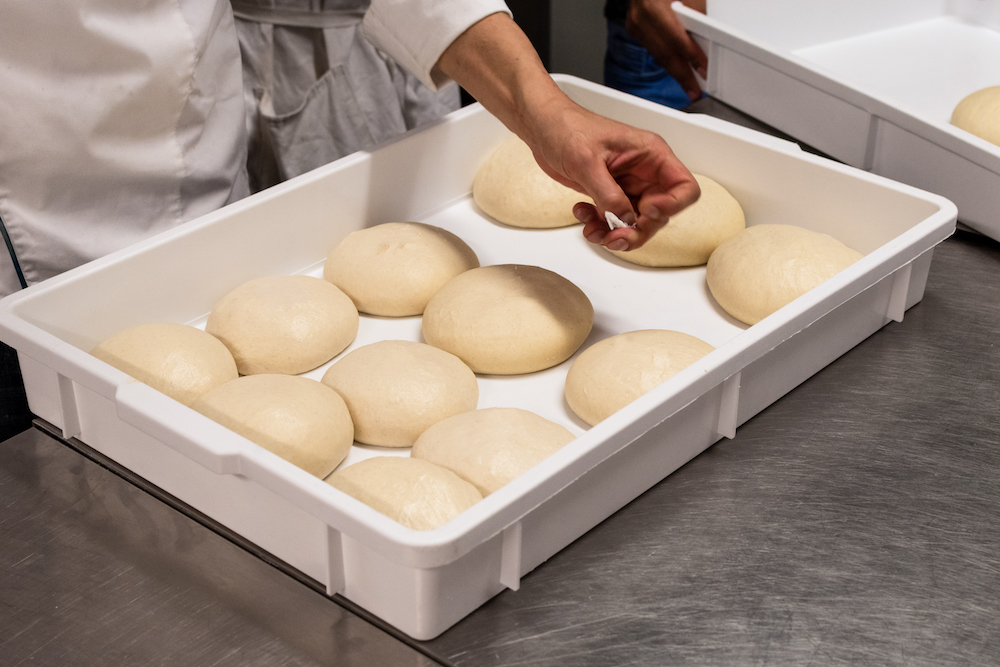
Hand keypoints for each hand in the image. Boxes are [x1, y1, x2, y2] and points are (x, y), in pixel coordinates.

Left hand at [526, 101, 699, 251]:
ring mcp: (628, 185)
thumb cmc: (567, 128)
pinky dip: (600, 225)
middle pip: (660, 214)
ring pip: (636, 222)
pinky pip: (615, 220)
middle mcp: (645, 172)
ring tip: (593, 230)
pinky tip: (582, 214)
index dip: (671, 206)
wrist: (543, 127)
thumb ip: (608, 194)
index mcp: (651, 154)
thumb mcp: (587, 161)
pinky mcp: (610, 195)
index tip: (645, 212)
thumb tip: (624, 219)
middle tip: (615, 237)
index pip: (684, 188)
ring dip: (616, 233)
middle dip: (637, 230)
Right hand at [626, 0, 708, 102]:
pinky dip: (666, 60)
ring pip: (658, 54)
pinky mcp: (634, 28)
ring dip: (675, 71)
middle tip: (694, 90)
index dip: (692, 56)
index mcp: (656, 6)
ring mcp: (635, 23)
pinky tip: (677, 69)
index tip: (703, 69)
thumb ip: (697, 17)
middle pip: (665, 52)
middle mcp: (642, 16)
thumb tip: (711, 41)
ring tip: (688, 86)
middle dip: (682, 74)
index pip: (677, 37)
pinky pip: (652, 49)